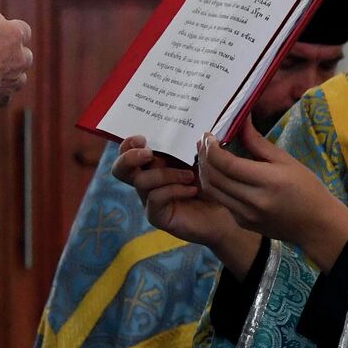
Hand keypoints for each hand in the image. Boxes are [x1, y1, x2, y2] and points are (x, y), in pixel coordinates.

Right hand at [0, 5, 33, 107]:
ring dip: (4, 72)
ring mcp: (15, 80)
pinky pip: (4, 92)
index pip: (20, 29)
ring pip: (15, 74)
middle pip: (21, 53)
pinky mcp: (4, 99)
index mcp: (16, 33)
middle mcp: (22, 57)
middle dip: (8, 52)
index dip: (4, 30)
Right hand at [112, 137, 261, 275]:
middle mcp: (147, 180)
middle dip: (129, 157)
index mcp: (154, 163)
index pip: (127, 151)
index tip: (143, 138)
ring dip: (166, 174)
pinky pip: (155, 198)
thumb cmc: (214, 183)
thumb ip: (195, 144)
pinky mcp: (158, 216)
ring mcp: (150, 199)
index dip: (128, 143)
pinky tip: (192, 189)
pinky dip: (174, 189)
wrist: (227, 212)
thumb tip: (199, 131)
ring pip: (142, 182)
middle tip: (148, 153)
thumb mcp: (204, 159)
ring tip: (189, 175)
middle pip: (120, 169)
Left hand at [198, 123, 347, 271]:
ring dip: (204, 171)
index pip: (227, 164)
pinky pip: (221, 201)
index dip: (211, 148)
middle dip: (203, 157)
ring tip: (207, 155)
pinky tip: (220, 173)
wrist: (315, 225)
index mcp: (267, 181)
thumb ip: (257, 142)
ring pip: (212, 191)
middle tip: (204, 142)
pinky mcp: (242, 223)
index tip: (208, 135)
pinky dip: (215, 185)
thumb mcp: (286, 160)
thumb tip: (240, 120)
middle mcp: (252, 201)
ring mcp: (245, 215)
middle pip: (214, 177)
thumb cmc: (306, 188)